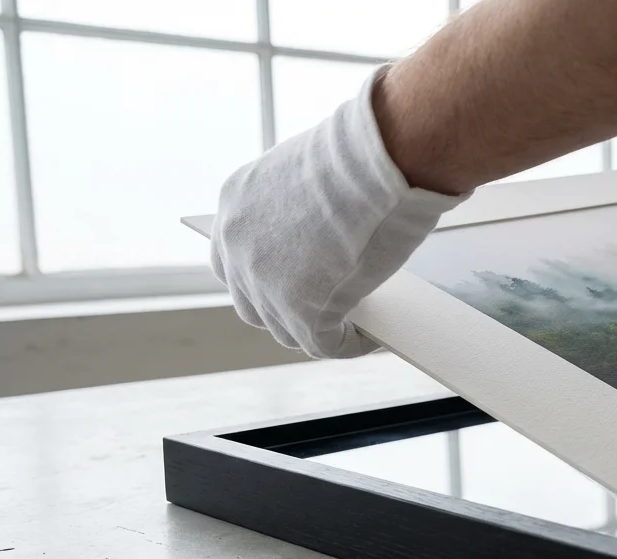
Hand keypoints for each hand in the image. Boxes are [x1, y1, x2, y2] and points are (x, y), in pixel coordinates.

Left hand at [211, 66, 467, 357]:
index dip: (263, 279)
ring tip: (351, 326)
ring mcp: (265, 282)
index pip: (232, 260)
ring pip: (286, 330)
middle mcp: (237, 245)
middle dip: (284, 311)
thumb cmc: (365, 156)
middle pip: (251, 303)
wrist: (384, 159)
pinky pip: (325, 344)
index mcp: (235, 204)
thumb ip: (301, 211)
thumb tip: (324, 242)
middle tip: (323, 310)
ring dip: (318, 331)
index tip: (291, 283)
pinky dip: (348, 345)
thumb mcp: (310, 177)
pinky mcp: (302, 311)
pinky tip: (370, 338)